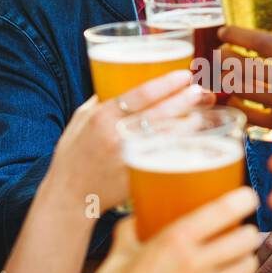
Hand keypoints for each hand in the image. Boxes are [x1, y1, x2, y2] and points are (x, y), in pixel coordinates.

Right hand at [47, 69, 211, 210]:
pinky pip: (163, 159)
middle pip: (158, 113)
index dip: (165, 84)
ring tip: (204, 112)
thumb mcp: (80, 120)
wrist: (68, 197)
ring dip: (188, 123)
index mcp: (101, 117)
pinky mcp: (136, 176)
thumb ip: (100, 100)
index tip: (184, 75)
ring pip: (165, 136)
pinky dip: (179, 148)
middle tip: (201, 91)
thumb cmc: (73, 155)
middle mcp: (115, 136)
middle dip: (184, 100)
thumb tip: (120, 79)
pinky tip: (195, 140)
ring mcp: (127, 158)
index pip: (139, 94)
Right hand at [85, 186, 260, 272]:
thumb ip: (131, 229)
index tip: (246, 197)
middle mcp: (194, 264)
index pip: (223, 211)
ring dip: (245, 259)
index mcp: (173, 241)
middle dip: (246, 232)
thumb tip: (136, 216)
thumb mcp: (118, 253)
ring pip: (248, 267)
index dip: (243, 200)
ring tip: (236, 258)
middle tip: (239, 231)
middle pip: (245, 239)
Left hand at [216, 25, 271, 129]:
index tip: (224, 30)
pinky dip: (237, 107)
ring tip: (222, 75)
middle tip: (219, 54)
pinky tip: (233, 101)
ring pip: (243, 92)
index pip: (260, 41)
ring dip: (227, 82)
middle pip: (246, 67)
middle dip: (227, 59)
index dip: (237, 34)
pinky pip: (250, 119)